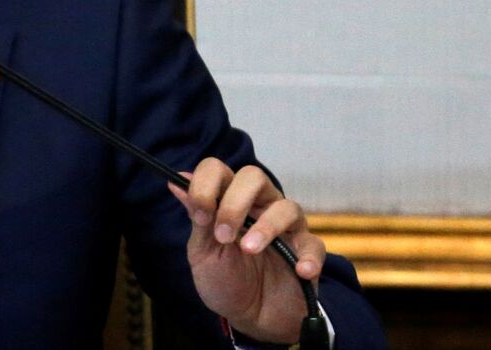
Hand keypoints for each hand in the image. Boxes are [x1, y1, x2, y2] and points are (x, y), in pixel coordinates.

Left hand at [168, 158, 325, 342]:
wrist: (252, 319)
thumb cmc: (224, 281)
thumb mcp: (203, 251)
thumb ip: (197, 217)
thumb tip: (176, 181)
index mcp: (228, 202)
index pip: (218, 170)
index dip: (206, 185)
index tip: (200, 214)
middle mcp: (259, 207)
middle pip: (254, 176)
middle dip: (235, 202)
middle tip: (224, 235)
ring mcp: (286, 228)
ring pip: (286, 206)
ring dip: (266, 226)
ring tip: (250, 250)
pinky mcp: (307, 252)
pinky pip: (314, 245)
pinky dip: (308, 256)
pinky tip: (299, 270)